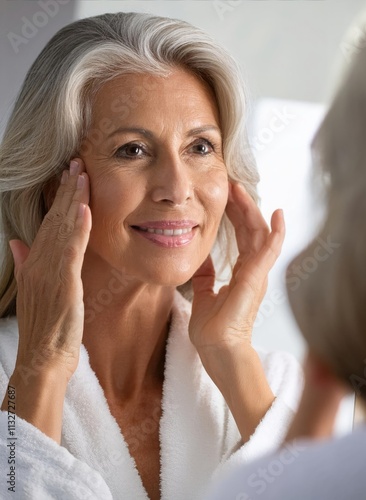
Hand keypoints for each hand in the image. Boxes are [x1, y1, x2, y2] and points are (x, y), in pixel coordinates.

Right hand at [9, 158, 90, 382]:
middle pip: (54, 219)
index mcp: (34, 264)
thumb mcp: (32, 292)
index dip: (58, 199)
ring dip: (72, 199)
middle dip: (67, 190)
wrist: (41, 360)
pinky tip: (84, 208)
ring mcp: (49, 272)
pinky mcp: (62, 283)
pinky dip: (78, 228)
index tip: (68, 176)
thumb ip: (25, 265)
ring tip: (81, 173)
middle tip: (77, 162)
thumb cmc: (44, 329)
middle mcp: (39, 263)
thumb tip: (16, 242)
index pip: (48, 223)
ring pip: (62, 228)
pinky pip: (71, 251)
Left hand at [189, 182, 284, 352]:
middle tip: (232, 185)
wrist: (217, 350)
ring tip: (242, 190)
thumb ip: (205, 276)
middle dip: (241, 206)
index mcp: (241, 274)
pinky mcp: (257, 278)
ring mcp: (256, 274)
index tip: (225, 198)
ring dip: (251, 211)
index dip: (235, 216)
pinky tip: (277, 213)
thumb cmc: (213, 329)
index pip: (241, 237)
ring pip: (259, 234)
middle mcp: (252, 271)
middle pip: (250, 231)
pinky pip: (270, 250)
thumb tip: (201, 258)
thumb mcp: (203, 294)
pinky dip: (276, 232)